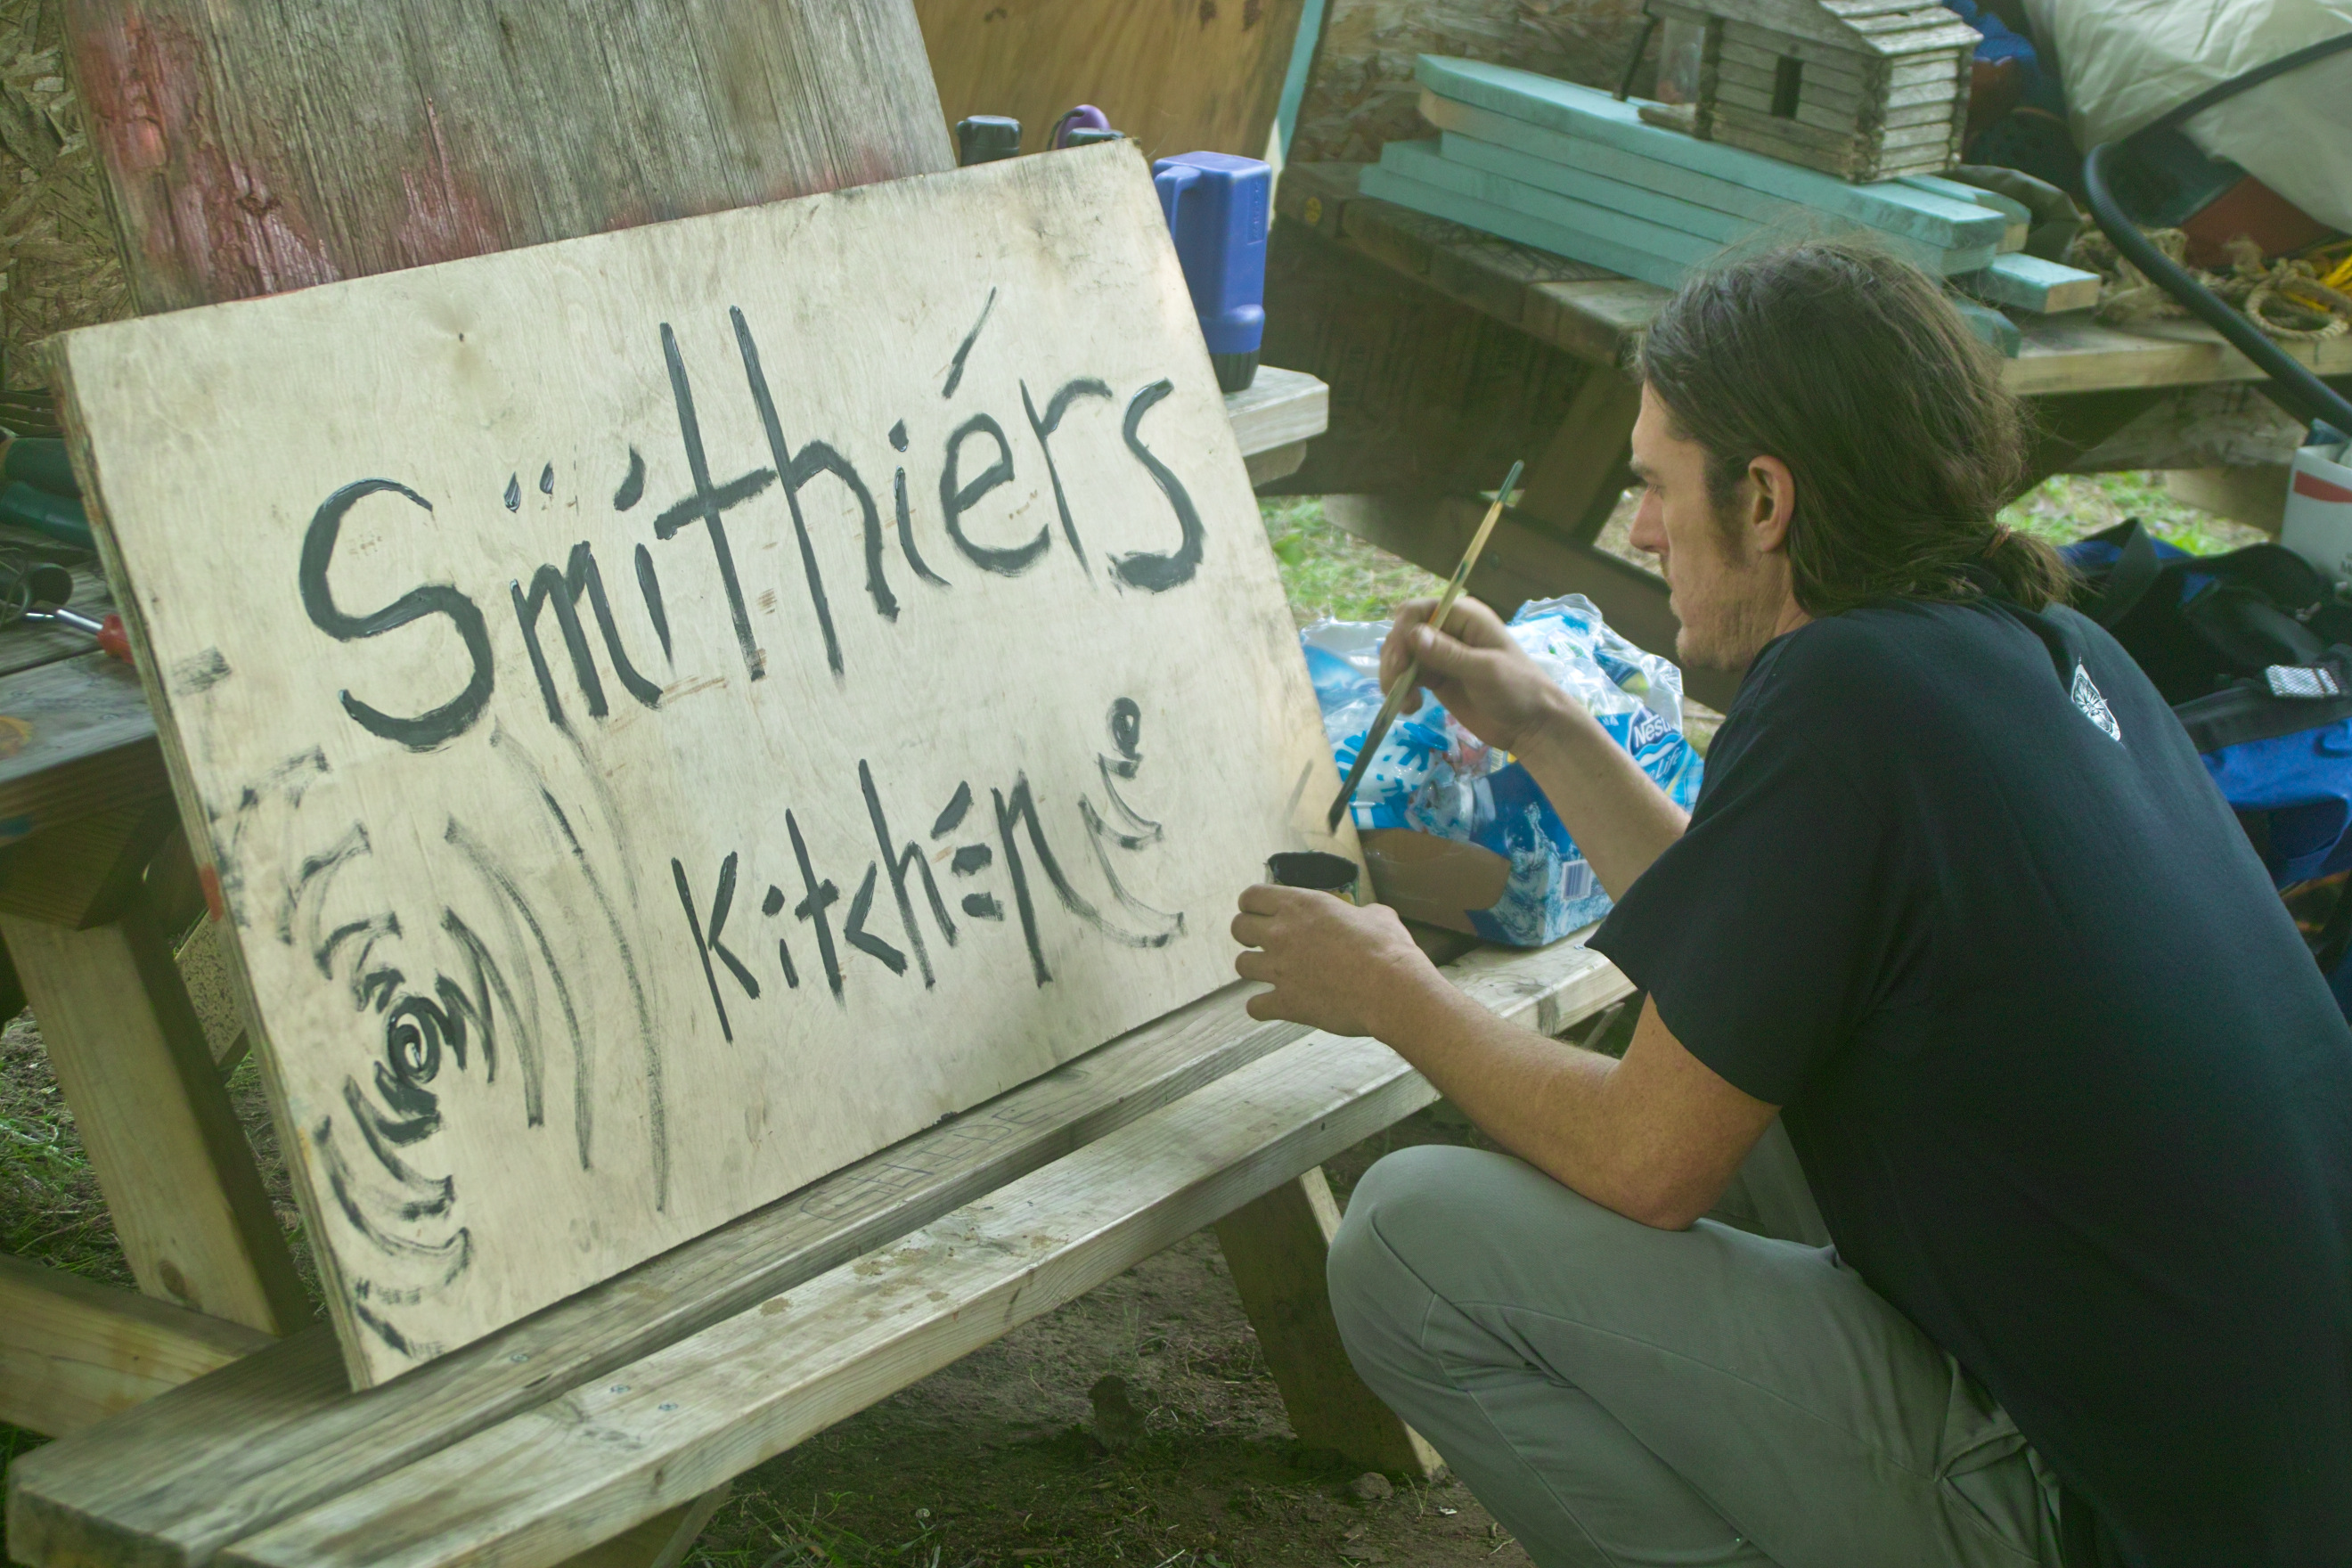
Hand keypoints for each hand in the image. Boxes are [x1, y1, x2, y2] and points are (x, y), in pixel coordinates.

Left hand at [1231, 884, 1443, 1036]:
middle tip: (1264, 942)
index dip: (1252, 905)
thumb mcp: (1378, 916)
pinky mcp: (1286, 1002)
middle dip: (1248, 934)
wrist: (1391, 990)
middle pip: (1238, 927)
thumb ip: (1360, 914)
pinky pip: (1254, 1006)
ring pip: (1241, 965)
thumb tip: (1367, 917)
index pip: (1251, 897)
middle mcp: (1282, 934)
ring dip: (1255, 968)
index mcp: (1301, 906)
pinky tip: (1276, 1005)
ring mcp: (1280, 969)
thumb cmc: (1388, 949)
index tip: (1261, 913)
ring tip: (1273, 972)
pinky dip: (1263, 1007)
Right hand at [1382, 595, 1572, 755]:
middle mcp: (1448, 630)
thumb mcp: (1485, 670)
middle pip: (1403, 635)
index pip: (1417, 611)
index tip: (1401, 663)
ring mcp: (1440, 655)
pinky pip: (1407, 678)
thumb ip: (1448, 654)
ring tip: (1407, 704)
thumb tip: (1412, 635)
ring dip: (1395, 679)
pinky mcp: (1436, 678)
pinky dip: (1401, 691)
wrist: (1530, 725)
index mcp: (1464, 616)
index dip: (1402, 633)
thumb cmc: (1518, 689)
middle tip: (1398, 688)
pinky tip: (1410, 707)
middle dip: (1395, 660)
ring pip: (1401, 657)